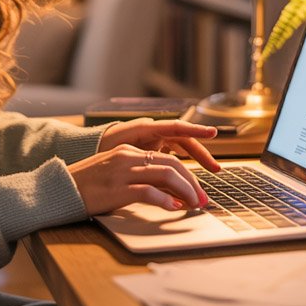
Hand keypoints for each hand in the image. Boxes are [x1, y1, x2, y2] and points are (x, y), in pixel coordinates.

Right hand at [67, 144, 209, 214]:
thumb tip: (168, 193)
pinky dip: (165, 201)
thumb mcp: (114, 175)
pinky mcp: (117, 188)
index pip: (167, 158)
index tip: (197, 191)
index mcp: (127, 150)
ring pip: (166, 174)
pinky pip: (149, 192)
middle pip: (172, 164)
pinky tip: (173, 209)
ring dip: (185, 191)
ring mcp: (123, 171)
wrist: (59, 190)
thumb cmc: (86, 187)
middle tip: (203, 200)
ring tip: (193, 205)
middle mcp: (128, 156)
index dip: (186, 175)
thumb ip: (138, 177)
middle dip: (192, 183)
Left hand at [98, 118, 220, 172]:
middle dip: (202, 154)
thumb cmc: (103, 148)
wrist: (89, 150)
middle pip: (184, 140)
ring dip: (195, 161)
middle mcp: (154, 132)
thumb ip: (141, 153)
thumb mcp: (121, 149)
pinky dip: (183, 164)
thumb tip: (158, 159)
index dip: (195, 130)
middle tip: (216, 169)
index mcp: (147, 128)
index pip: (177, 127)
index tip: (213, 134)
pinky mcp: (152, 150)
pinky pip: (173, 155)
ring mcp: (154, 140)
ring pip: (181, 149)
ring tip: (209, 174)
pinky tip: (189, 178)